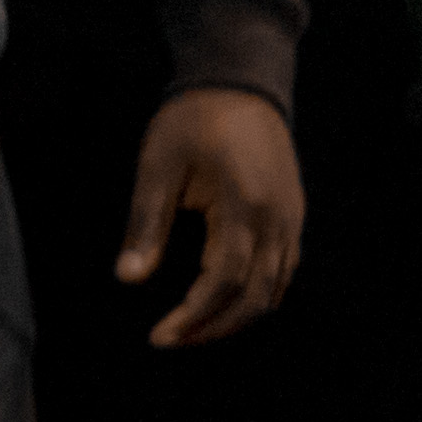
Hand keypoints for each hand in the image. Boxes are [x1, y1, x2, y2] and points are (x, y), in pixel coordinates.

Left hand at [117, 89, 302, 346]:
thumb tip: (128, 279)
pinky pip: (283, 271)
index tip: (159, 336)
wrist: (240, 81)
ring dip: (236, 316)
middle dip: (213, 327)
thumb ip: (146, 224)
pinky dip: (256, 295)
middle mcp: (278, 219)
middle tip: (171, 340)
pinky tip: (224, 302)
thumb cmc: (192, 119)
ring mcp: (292, 219)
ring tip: (193, 328)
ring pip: (274, 290)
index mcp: (245, 205)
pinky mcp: (293, 216)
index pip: (223, 280)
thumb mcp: (158, 166)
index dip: (193, 315)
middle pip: (255, 297)